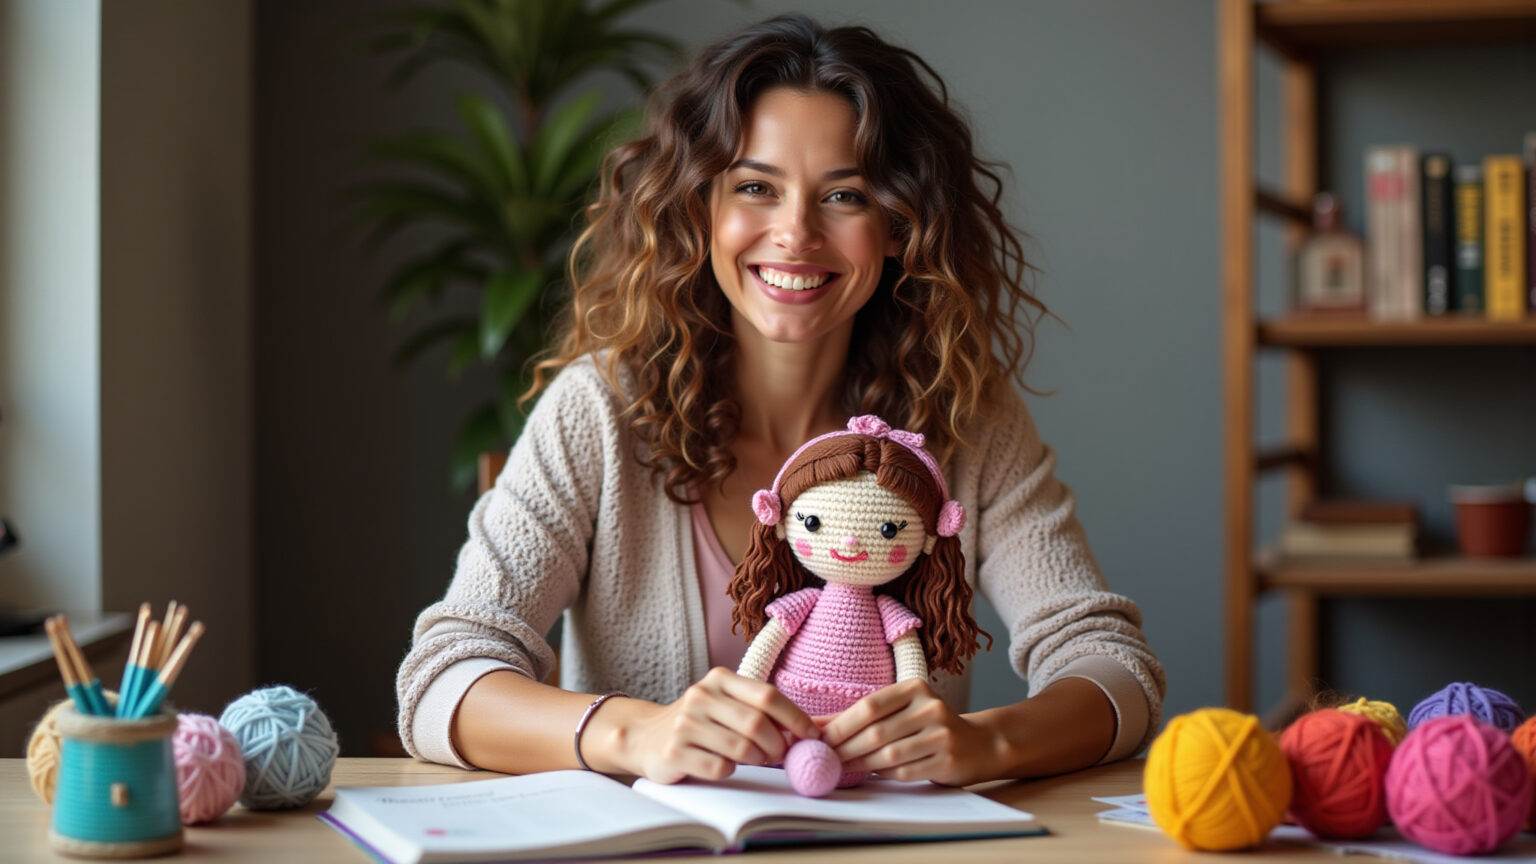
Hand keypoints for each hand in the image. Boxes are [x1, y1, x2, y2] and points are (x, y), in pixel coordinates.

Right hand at [611, 667, 819, 783]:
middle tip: (780, 755)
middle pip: (757, 724)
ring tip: (755, 759)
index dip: (795, 718)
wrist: (644, 736)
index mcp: (719, 679)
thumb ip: (757, 708)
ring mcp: (685, 724)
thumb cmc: (697, 721)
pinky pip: (720, 767)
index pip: (768, 696)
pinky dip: (730, 771)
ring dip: (757, 759)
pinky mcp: (675, 752)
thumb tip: (807, 728)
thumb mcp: (723, 702)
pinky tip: (723, 764)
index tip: (811, 735)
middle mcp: (701, 696)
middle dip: (777, 745)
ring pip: (742, 748)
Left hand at [818, 678, 1004, 785]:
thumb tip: (817, 725)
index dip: (841, 723)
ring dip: (859, 764)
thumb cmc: (929, 727)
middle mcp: (930, 708)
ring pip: (888, 754)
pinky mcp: (947, 760)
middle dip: (845, 746)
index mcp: (915, 688)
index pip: (870, 705)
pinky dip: (883, 774)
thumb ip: (863, 716)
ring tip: (839, 767)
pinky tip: (870, 773)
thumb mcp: (901, 711)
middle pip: (876, 731)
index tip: (817, 737)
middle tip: (822, 757)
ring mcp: (941, 735)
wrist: (980, 744)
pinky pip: (905, 771)